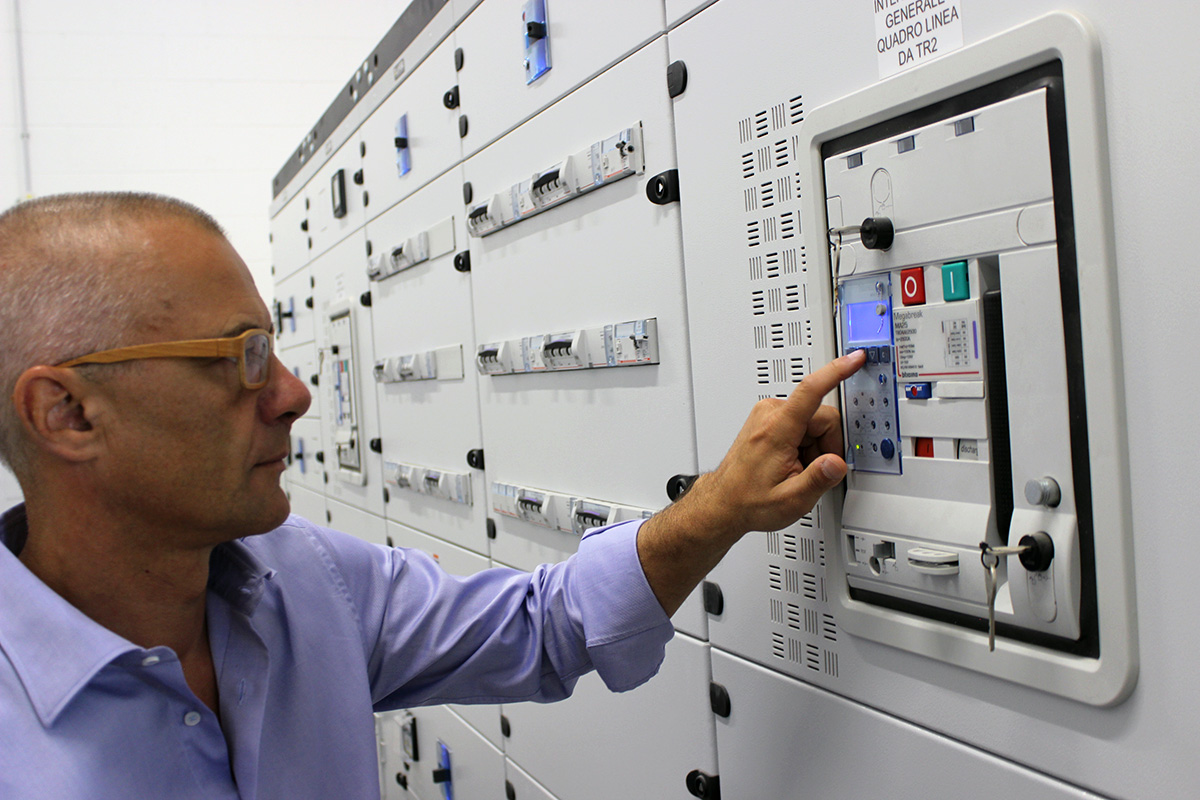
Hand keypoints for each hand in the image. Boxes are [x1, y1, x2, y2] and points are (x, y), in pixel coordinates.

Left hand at [636, 349, 865, 614]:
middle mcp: (771, 414)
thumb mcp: (790, 501)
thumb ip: (817, 480)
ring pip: (814, 422)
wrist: (725, 502)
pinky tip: (791, 462)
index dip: (836, 372)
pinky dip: (804, 444)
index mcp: (777, 429)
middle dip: (826, 445)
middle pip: (823, 416)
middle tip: (810, 470)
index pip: (811, 390)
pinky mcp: (768, 418)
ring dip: (814, 447)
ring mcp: (768, 414)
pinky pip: (802, 424)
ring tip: (796, 469)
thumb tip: (837, 463)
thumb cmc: (750, 500)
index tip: (854, 359)